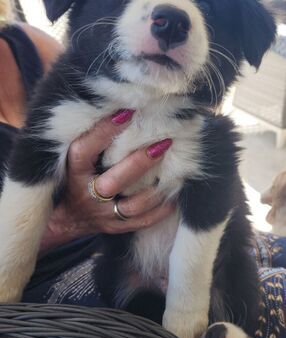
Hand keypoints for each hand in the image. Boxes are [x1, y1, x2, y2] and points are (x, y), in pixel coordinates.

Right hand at [40, 110, 173, 252]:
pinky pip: (144, 221)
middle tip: (163, 144)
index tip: (128, 112)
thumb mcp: (77, 157)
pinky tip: (174, 193)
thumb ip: (95, 139)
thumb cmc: (77, 176)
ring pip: (134, 205)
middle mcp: (88, 194)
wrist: (70, 218)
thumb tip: (126, 109)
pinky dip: (162, 208)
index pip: (86, 150)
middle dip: (140, 162)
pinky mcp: (117, 228)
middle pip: (114, 181)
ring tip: (177, 171)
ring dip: (157, 188)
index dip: (105, 131)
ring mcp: (103, 215)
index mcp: (75, 171)